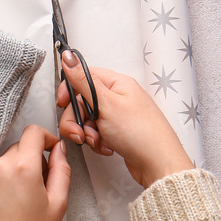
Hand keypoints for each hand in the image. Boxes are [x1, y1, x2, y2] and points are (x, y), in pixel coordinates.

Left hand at [0, 125, 70, 220]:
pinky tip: (9, 201)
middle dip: (34, 157)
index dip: (47, 138)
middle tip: (41, 183)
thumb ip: (62, 171)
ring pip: (7, 158)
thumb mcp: (57, 204)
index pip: (34, 132)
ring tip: (24, 196)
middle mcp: (0, 165)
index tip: (52, 150)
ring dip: (19, 168)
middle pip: (21, 146)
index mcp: (23, 168)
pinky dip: (5, 177)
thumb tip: (60, 150)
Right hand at [57, 51, 193, 187]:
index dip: (69, 91)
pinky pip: (96, 132)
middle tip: (82, 130)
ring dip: (87, 133)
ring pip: (87, 119)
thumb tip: (69, 57)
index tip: (63, 102)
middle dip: (78, 120)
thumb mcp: (106, 103)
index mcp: (116, 84)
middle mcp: (117, 97)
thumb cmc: (141, 133)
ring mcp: (117, 115)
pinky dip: (97, 141)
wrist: (157, 163)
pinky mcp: (117, 131)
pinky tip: (106, 146)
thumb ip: (83, 81)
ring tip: (98, 140)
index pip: (82, 77)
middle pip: (81, 101)